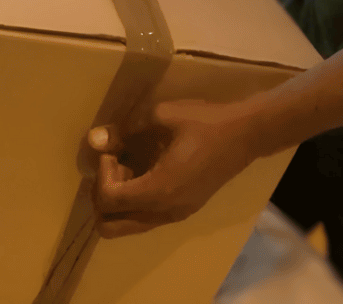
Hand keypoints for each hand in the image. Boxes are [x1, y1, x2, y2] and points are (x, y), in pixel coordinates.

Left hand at [88, 99, 257, 238]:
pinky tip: (144, 170)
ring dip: (117, 201)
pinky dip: (133, 201)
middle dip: (101, 196)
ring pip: (127, 226)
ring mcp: (175, 215)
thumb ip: (126, 130)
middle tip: (111, 166)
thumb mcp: (162, 115)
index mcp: (159, 190)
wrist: (246, 134)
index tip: (112, 150)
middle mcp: (165, 211)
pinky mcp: (183, 211)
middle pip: (110, 227)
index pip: (109, 200)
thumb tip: (96, 139)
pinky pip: (144, 218)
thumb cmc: (205, 122)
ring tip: (128, 166)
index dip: (100, 174)